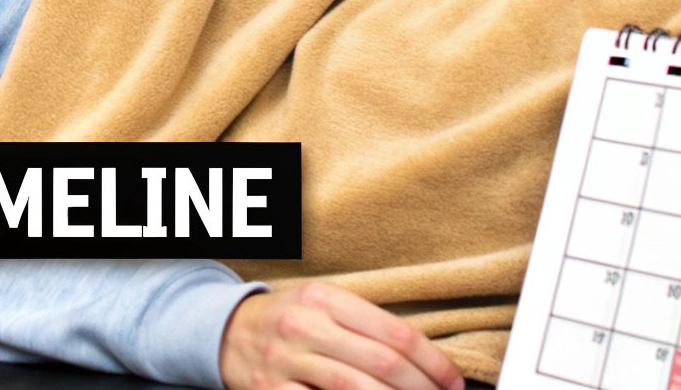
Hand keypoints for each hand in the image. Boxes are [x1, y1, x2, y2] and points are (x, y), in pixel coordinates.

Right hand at [220, 282, 464, 389]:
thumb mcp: (326, 304)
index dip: (433, 362)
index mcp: (326, 299)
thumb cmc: (291, 319)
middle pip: (382, 364)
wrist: (227, 331)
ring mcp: (286, 362)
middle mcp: (306, 327)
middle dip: (423, 389)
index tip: (452, 380)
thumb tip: (424, 360)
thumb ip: (369, 325)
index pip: (395, 333)